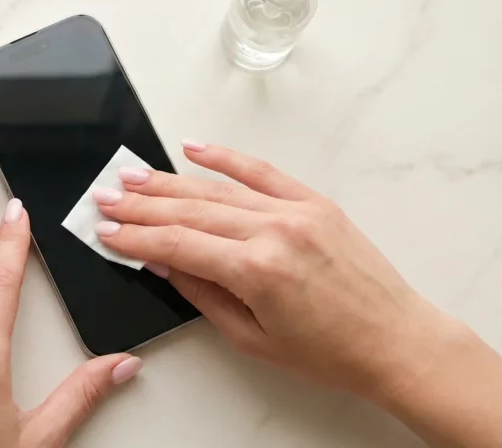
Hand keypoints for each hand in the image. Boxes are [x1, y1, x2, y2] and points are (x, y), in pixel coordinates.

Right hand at [92, 142, 453, 397]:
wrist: (395, 341)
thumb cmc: (330, 352)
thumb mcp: (251, 337)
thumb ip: (201, 292)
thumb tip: (162, 261)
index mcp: (256, 271)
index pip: (177, 243)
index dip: (135, 237)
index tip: (106, 232)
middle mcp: (274, 232)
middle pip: (189, 209)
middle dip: (141, 204)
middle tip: (106, 198)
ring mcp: (296, 211)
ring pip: (217, 188)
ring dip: (169, 181)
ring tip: (133, 177)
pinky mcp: (315, 202)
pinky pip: (262, 171)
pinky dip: (226, 157)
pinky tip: (194, 148)